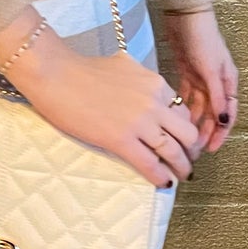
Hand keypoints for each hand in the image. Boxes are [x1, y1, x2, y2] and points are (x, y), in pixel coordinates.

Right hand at [0, 8, 199, 188]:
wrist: (56, 74)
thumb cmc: (82, 69)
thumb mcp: (123, 65)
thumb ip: (139, 77)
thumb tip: (142, 83)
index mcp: (155, 83)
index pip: (183, 111)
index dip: (185, 129)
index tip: (183, 140)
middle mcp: (154, 102)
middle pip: (187, 133)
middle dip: (191, 150)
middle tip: (186, 160)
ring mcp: (139, 122)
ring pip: (173, 151)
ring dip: (181, 167)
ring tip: (181, 175)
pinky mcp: (120, 140)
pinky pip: (149, 164)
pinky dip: (160, 177)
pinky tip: (164, 183)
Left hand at [159, 7, 237, 153]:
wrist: (186, 17)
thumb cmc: (203, 40)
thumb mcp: (211, 70)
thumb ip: (217, 95)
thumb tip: (224, 120)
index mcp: (228, 82)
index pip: (228, 114)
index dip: (221, 132)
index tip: (212, 148)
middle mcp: (217, 83)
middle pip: (213, 114)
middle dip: (206, 131)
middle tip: (195, 148)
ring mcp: (202, 79)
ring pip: (199, 107)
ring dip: (193, 122)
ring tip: (183, 137)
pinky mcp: (187, 74)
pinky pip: (186, 97)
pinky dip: (182, 108)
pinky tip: (174, 119)